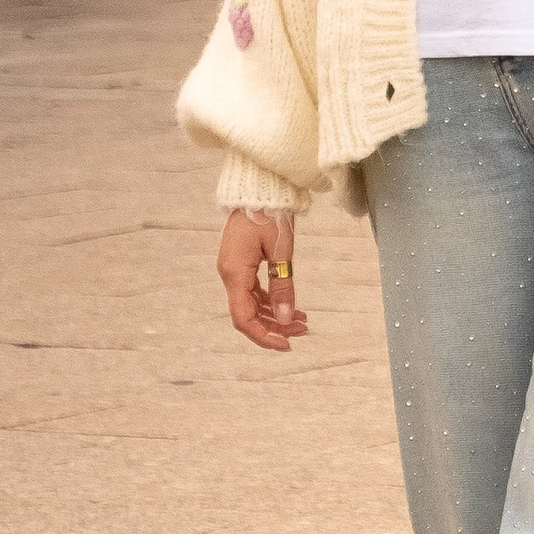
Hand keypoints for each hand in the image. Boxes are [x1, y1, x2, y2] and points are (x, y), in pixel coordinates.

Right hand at [218, 208, 306, 352]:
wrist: (258, 188)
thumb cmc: (269, 214)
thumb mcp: (281, 251)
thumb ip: (283, 286)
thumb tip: (287, 318)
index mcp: (234, 273)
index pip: (243, 318)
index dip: (263, 336)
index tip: (286, 344)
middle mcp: (230, 275)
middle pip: (248, 315)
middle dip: (275, 327)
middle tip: (303, 331)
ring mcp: (234, 270)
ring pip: (252, 305)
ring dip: (275, 316)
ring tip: (304, 320)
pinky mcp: (241, 265)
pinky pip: (254, 292)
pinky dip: (271, 302)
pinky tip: (292, 306)